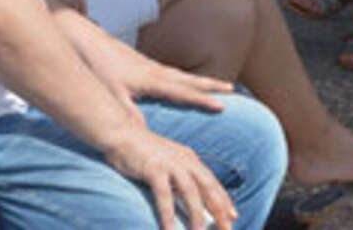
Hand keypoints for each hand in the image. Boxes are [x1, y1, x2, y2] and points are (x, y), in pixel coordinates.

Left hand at [70, 17, 230, 112]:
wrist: (88, 39)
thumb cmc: (99, 66)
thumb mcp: (112, 93)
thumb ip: (128, 112)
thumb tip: (142, 131)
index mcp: (152, 80)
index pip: (184, 92)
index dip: (203, 99)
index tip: (223, 106)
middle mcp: (156, 71)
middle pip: (190, 79)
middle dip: (211, 85)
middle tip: (232, 90)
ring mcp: (151, 66)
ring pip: (182, 75)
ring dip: (200, 81)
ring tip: (216, 86)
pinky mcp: (144, 65)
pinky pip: (172, 73)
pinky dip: (184, 79)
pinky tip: (183, 83)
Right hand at [101, 126, 238, 229]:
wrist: (119, 132)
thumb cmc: (141, 151)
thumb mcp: (166, 161)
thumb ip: (179, 177)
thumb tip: (190, 200)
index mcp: (189, 158)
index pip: (211, 182)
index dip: (224, 199)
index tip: (233, 216)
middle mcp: (183, 160)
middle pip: (207, 187)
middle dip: (219, 209)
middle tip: (228, 228)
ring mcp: (169, 163)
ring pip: (190, 193)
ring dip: (197, 215)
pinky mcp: (153, 169)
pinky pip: (163, 196)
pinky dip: (168, 214)